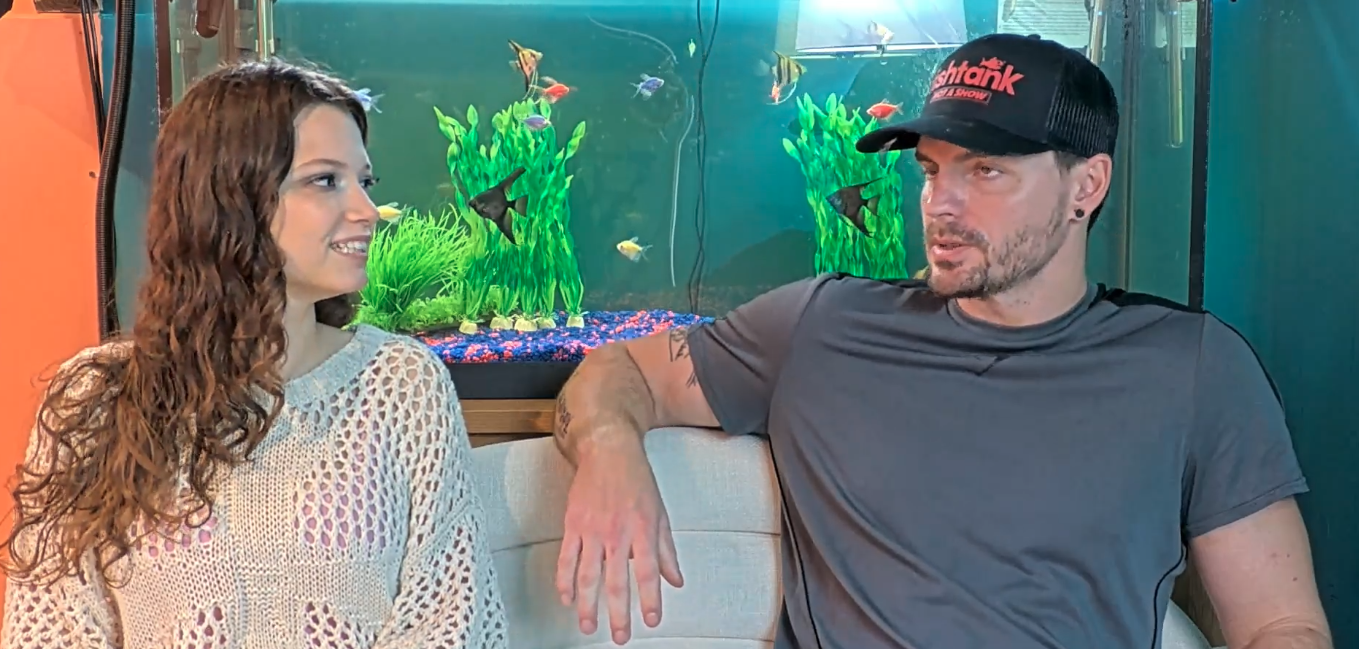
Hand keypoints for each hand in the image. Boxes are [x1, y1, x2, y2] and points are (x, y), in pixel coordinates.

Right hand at [556, 440, 683, 644]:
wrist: (608, 450)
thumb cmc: (637, 480)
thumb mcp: (660, 513)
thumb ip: (666, 551)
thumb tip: (675, 580)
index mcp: (643, 530)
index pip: (647, 573)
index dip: (650, 599)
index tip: (651, 620)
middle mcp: (617, 532)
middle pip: (615, 581)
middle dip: (617, 613)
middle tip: (620, 636)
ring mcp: (592, 530)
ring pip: (587, 575)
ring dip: (588, 605)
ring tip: (589, 626)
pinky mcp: (573, 524)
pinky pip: (566, 558)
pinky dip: (564, 581)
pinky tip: (567, 598)